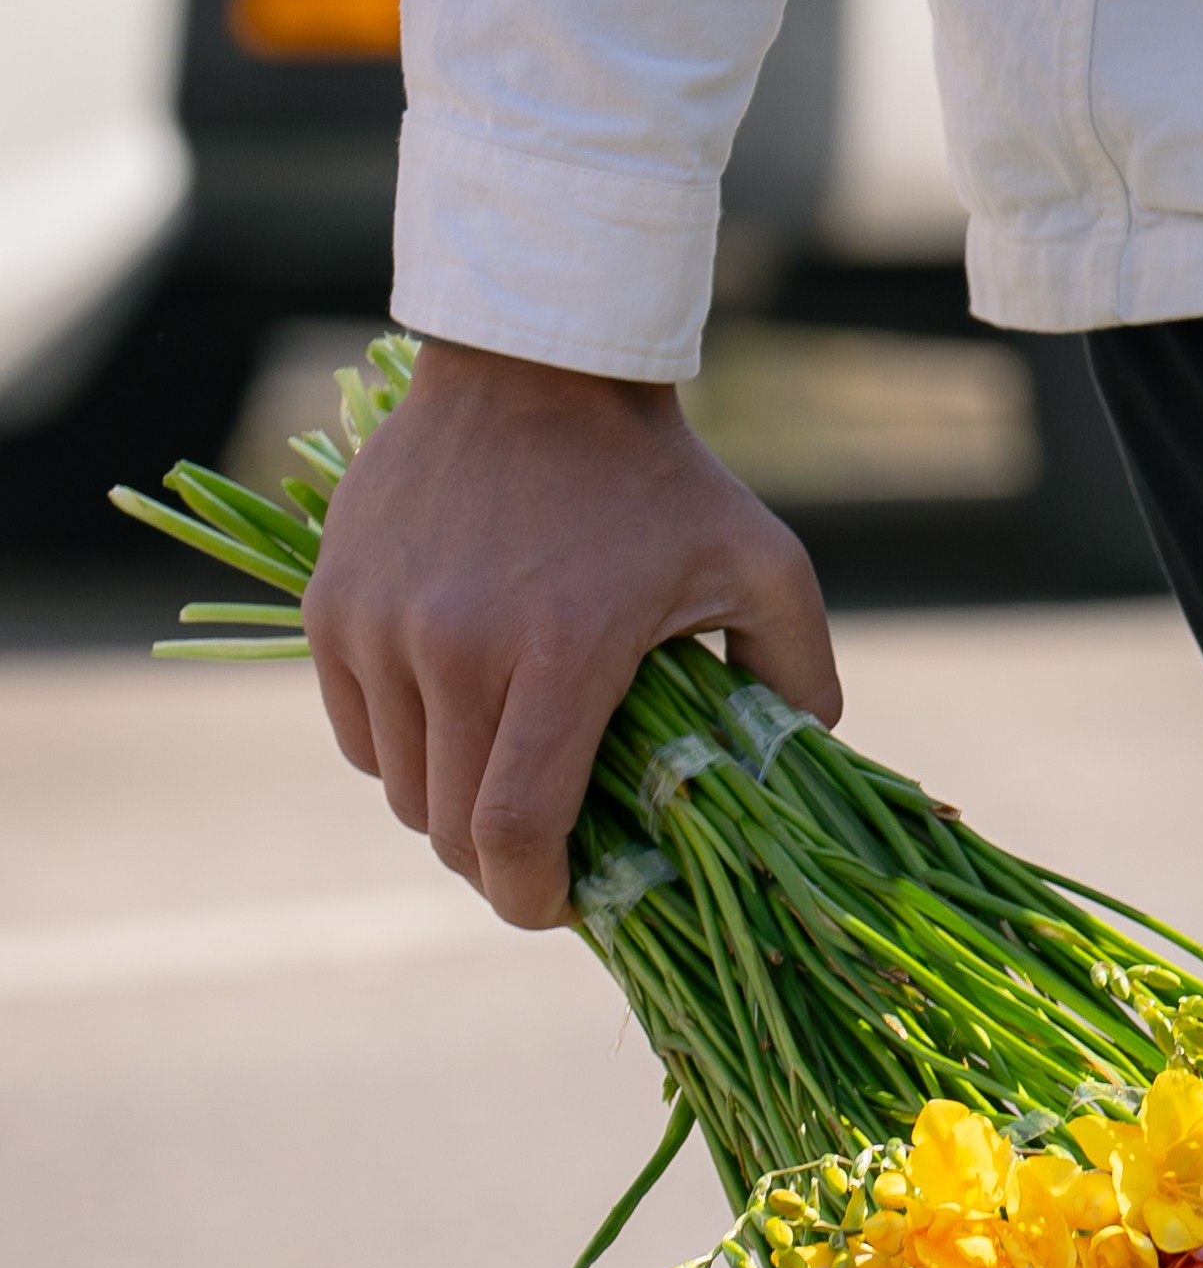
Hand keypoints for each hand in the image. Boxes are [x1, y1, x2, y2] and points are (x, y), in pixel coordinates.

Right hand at [301, 339, 839, 927]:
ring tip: (509, 771)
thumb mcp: (763, 566)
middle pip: (448, 829)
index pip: (511, 830)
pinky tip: (458, 718)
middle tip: (547, 850)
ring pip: (398, 789)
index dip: (530, 898)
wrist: (534, 361)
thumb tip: (807, 768)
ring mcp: (378, 624)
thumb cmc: (662, 478)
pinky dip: (402, 752)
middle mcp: (452, 646)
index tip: (559, 907)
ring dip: (451, 807)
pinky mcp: (330, 604)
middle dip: (499, 866)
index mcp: (561, 651)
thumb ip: (800, 676)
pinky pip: (357, 734)